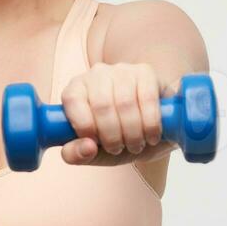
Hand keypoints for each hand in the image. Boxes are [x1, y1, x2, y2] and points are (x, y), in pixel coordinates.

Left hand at [56, 63, 174, 165]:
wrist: (154, 130)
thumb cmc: (117, 138)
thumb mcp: (93, 153)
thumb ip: (77, 155)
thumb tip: (87, 147)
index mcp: (75, 89)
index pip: (72, 99)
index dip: (84, 126)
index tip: (96, 145)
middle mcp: (97, 74)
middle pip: (101, 105)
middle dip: (112, 137)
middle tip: (119, 149)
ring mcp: (123, 70)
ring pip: (125, 103)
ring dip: (132, 133)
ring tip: (135, 146)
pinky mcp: (146, 72)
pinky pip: (148, 99)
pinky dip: (150, 124)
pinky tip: (151, 136)